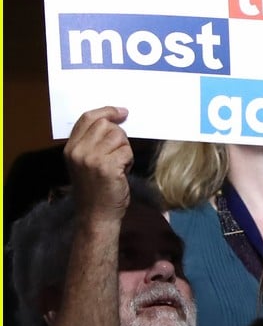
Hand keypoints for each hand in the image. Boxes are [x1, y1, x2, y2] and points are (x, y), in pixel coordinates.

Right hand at [63, 106, 131, 220]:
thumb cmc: (97, 189)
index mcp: (71, 148)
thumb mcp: (86, 163)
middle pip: (106, 125)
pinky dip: (128, 160)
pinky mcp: (107, 166)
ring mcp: (91, 158)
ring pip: (119, 137)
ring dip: (124, 150)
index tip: (122, 112)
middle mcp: (78, 151)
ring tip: (118, 166)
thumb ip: (93, 143)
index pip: (87, 118)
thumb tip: (114, 121)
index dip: (106, 111)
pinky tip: (121, 173)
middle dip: (119, 136)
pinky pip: (127, 151)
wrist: (97, 214)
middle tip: (118, 154)